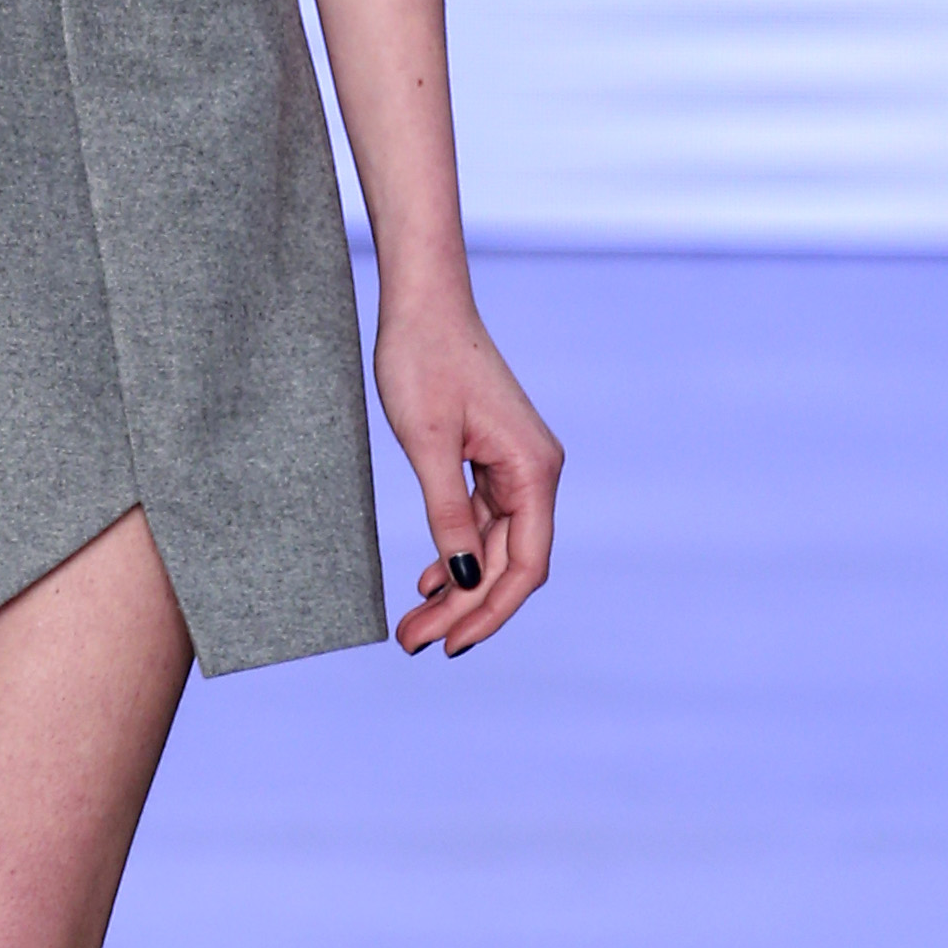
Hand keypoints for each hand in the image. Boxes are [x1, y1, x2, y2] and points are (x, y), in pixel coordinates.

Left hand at [375, 283, 562, 657]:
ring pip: (491, 549)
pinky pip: (480, 523)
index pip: (524, 566)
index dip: (490, 611)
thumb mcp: (427, 443)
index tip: (449, 645)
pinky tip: (427, 580)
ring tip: (411, 624)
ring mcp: (516, 467)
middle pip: (506, 564)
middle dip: (463, 609)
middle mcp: (536, 472)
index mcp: (534, 470)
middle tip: (411, 642)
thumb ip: (447, 513)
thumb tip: (461, 579)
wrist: (422, 303)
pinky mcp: (492, 460)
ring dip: (455, 589)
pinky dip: (454, 554)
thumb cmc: (422, 360)